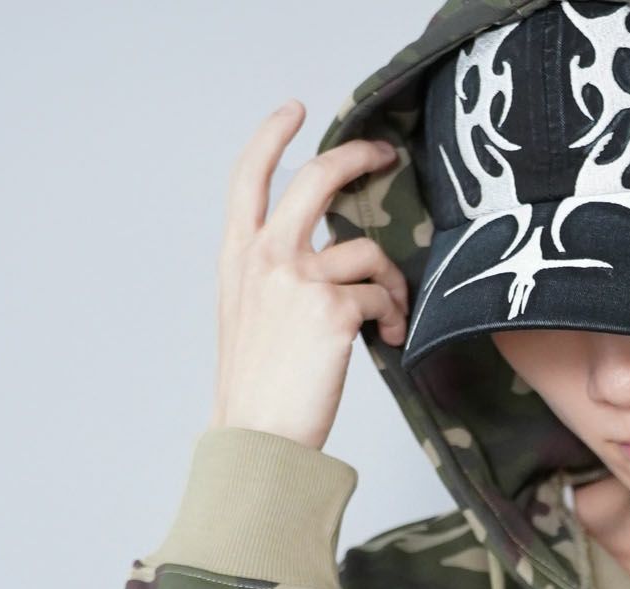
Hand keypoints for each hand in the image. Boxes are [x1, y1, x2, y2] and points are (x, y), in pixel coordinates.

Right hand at [209, 98, 409, 450]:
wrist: (259, 436)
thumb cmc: (260, 388)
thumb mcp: (249, 316)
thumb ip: (274, 276)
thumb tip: (328, 258)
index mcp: (237, 257)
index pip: (248, 176)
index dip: (272, 135)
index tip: (297, 110)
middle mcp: (265, 256)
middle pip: (317, 177)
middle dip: (358, 157)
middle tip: (385, 155)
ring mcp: (298, 278)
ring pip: (367, 251)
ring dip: (390, 283)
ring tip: (387, 319)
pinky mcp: (333, 308)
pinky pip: (381, 296)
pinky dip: (392, 317)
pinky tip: (385, 340)